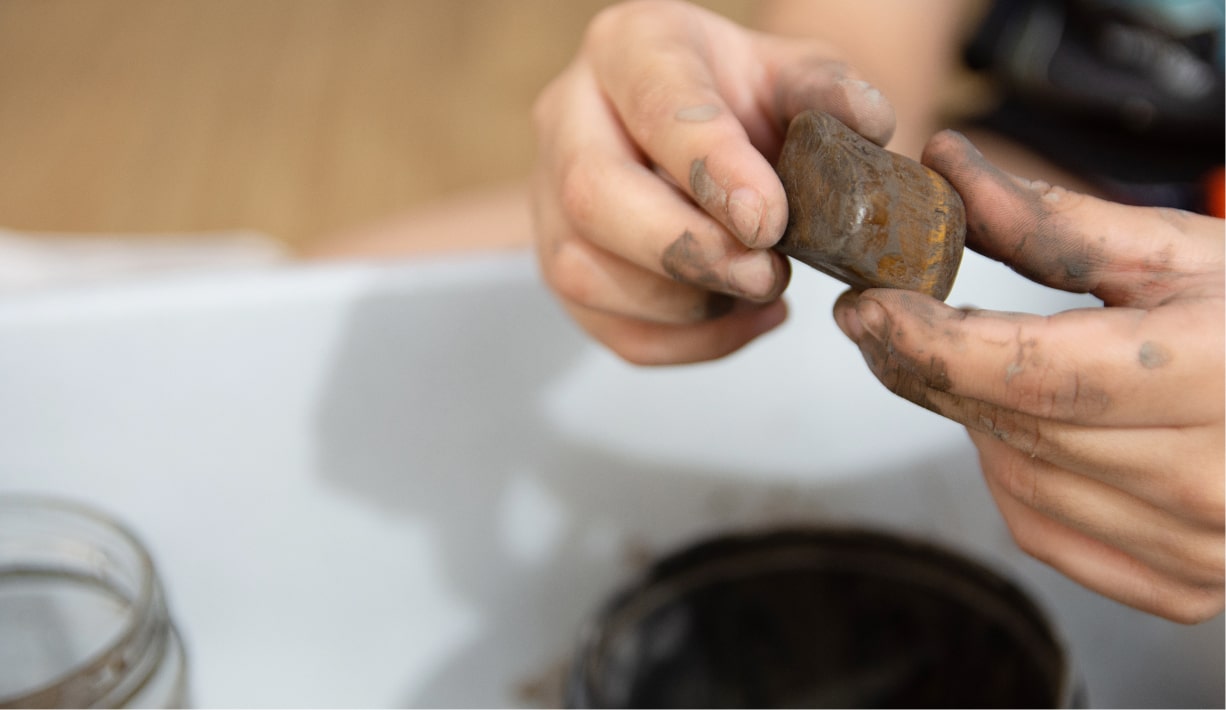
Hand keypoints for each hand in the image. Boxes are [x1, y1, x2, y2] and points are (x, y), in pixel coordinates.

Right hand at [531, 0, 894, 363]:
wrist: (703, 132)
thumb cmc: (742, 97)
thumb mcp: (793, 73)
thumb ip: (828, 90)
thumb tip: (864, 122)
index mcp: (628, 48)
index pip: (654, 105)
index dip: (710, 168)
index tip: (769, 219)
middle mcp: (568, 118)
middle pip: (594, 196)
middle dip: (687, 249)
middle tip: (767, 275)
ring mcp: (548, 198)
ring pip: (584, 272)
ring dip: (685, 304)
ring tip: (760, 291)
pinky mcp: (559, 266)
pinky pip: (606, 328)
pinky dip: (684, 344)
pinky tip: (741, 319)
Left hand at [834, 130, 1224, 622]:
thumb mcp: (1181, 253)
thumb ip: (1056, 224)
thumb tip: (946, 167)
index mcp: (1214, 374)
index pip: (1032, 372)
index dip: (931, 341)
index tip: (866, 308)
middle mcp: (1208, 478)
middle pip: (1013, 426)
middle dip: (930, 369)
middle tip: (887, 323)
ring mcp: (1198, 546)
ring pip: (1017, 483)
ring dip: (973, 421)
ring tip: (979, 365)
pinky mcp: (1183, 586)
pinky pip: (1047, 532)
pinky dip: (1013, 478)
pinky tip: (1026, 429)